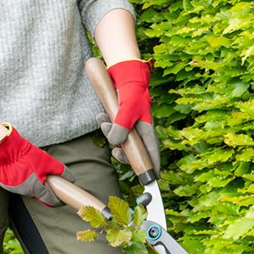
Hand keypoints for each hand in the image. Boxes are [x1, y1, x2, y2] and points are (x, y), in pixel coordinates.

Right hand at [0, 124, 73, 206]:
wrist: (5, 148)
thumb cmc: (27, 155)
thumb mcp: (48, 161)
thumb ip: (60, 171)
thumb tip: (71, 179)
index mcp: (35, 189)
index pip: (50, 201)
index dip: (58, 201)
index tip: (62, 200)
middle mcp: (24, 191)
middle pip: (38, 195)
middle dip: (45, 190)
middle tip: (50, 182)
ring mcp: (13, 188)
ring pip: (28, 189)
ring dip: (33, 184)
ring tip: (34, 172)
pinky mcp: (5, 183)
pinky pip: (17, 184)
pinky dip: (21, 180)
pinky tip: (23, 170)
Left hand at [96, 59, 160, 176]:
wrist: (123, 71)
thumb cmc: (131, 90)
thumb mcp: (126, 109)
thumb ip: (121, 127)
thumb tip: (115, 144)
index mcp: (147, 131)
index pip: (152, 156)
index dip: (151, 169)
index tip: (151, 182)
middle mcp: (140, 131)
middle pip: (134, 153)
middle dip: (123, 154)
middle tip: (115, 152)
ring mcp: (129, 126)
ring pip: (120, 141)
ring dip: (109, 135)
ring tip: (103, 122)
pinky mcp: (119, 119)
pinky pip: (112, 130)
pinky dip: (105, 126)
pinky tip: (100, 118)